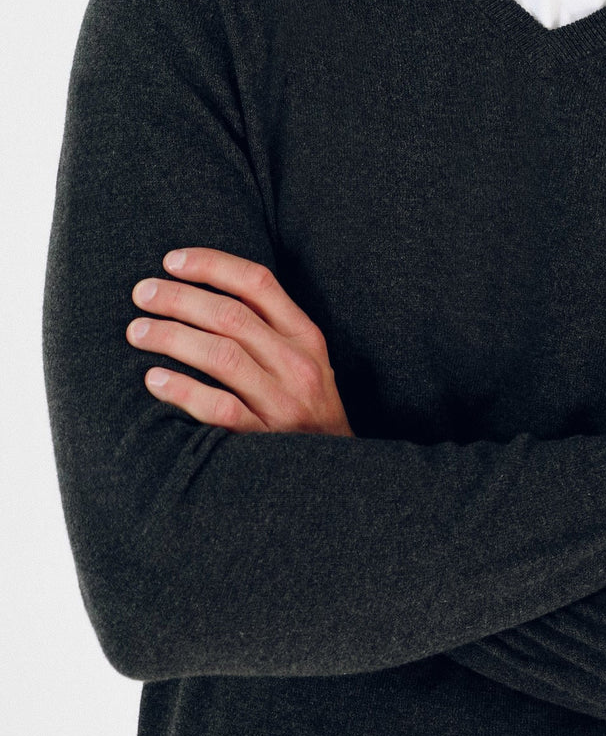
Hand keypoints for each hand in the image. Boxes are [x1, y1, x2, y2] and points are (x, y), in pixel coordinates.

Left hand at [126, 248, 353, 436]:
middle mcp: (297, 363)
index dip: (212, 265)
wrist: (337, 474)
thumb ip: (269, 328)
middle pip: (231, 315)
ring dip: (173, 337)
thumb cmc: (305, 409)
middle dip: (180, 298)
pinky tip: (154, 380)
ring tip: (137, 331)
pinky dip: (183, 391)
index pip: (258, 283)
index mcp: (305, 336)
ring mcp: (283, 402)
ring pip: (222, 355)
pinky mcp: (265, 439)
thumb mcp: (303, 360)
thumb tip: (203, 290)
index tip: (172, 260)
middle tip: (142, 293)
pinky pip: (219, 408)